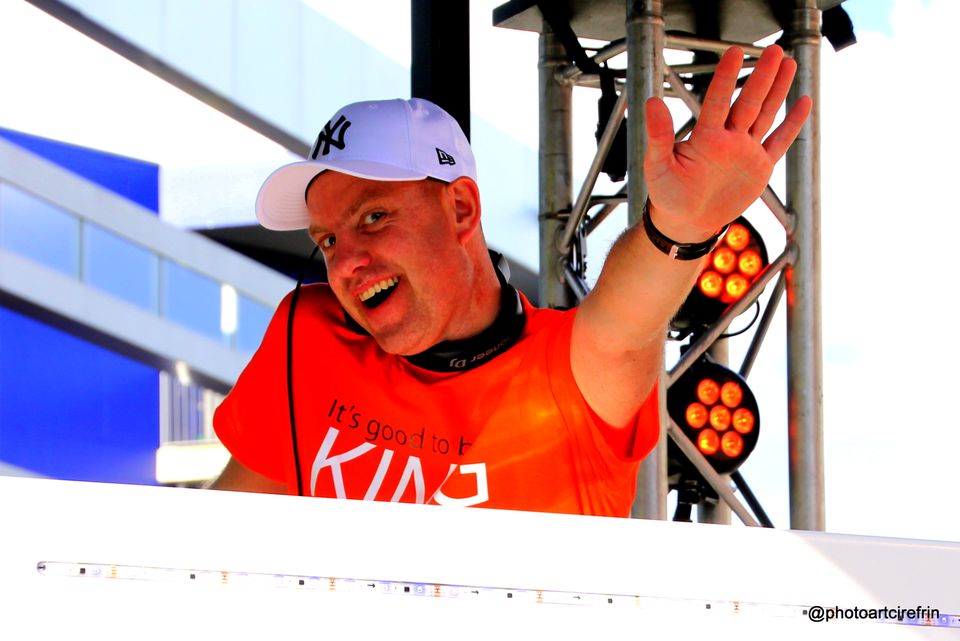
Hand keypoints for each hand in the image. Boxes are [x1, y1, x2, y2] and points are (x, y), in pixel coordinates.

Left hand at [643, 45, 811, 241]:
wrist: (685, 220)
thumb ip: (658, 135)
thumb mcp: (658, 165)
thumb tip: (651, 101)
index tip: (735, 52)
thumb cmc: (667, 193)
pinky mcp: (759, 167)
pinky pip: (779, 142)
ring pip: (766, 115)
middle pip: (748, 102)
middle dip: (761, 76)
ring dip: (778, 90)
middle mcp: (728, 138)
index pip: (718, 100)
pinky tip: (803, 102)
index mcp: (705, 136)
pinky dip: (791, 124)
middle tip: (774, 51)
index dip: (726, 77)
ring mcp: (745, 150)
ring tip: (789, 63)